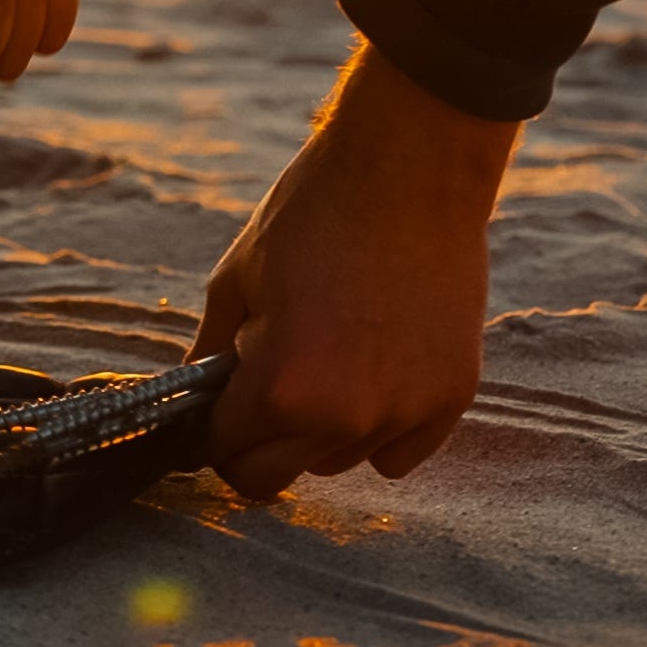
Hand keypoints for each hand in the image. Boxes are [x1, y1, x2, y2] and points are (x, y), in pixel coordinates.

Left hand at [190, 46, 519, 496]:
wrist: (409, 170)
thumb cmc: (313, 215)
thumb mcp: (234, 281)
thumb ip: (210, 355)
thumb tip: (194, 402)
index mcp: (281, 391)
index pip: (225, 453)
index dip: (211, 428)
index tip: (215, 405)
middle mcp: (345, 421)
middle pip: (276, 476)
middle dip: (257, 438)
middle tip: (263, 383)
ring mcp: (406, 415)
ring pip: (338, 461)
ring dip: (319, 429)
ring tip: (328, 353)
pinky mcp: (452, 399)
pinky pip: (399, 453)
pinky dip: (379, 427)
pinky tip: (373, 369)